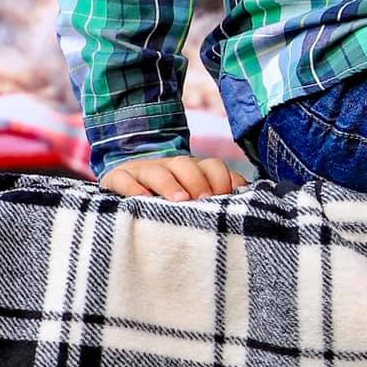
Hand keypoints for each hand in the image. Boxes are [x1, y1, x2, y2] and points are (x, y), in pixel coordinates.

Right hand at [98, 153, 243, 200]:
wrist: (124, 184)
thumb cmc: (167, 199)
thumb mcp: (192, 195)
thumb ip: (219, 192)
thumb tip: (249, 192)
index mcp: (191, 169)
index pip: (212, 166)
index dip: (221, 179)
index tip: (225, 198)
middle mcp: (168, 166)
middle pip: (186, 165)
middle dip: (197, 181)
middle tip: (203, 200)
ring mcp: (142, 171)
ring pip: (157, 171)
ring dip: (170, 185)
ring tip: (180, 201)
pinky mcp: (116, 179)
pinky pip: (123, 180)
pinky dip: (131, 188)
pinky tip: (140, 200)